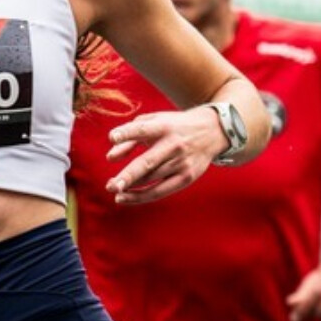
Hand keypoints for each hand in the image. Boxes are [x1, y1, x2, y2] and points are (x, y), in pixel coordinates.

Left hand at [104, 107, 226, 203]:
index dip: (127, 133)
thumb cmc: (173, 126)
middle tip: (111, 185)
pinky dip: (141, 196)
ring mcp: (181, 163)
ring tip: (113, 190)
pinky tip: (126, 197)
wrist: (211, 131)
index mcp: (164, 127)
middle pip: (148, 162)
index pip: (143, 129)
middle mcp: (173, 145)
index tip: (112, 137)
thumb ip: (129, 136)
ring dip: (130, 188)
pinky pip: (160, 191)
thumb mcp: (153, 122)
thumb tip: (110, 158)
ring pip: (151, 179)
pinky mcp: (186, 177)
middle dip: (129, 175)